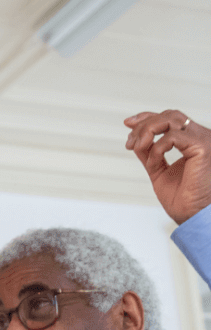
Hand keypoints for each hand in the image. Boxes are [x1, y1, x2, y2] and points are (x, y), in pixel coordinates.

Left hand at [124, 110, 210, 224]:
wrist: (192, 215)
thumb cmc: (181, 198)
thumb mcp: (157, 169)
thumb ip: (148, 153)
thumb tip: (135, 138)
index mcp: (191, 141)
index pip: (170, 118)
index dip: (147, 116)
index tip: (127, 123)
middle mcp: (199, 137)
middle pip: (168, 115)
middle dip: (143, 124)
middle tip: (130, 143)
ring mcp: (202, 140)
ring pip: (170, 118)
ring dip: (147, 131)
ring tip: (137, 148)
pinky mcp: (202, 148)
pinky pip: (172, 137)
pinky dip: (156, 148)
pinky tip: (154, 162)